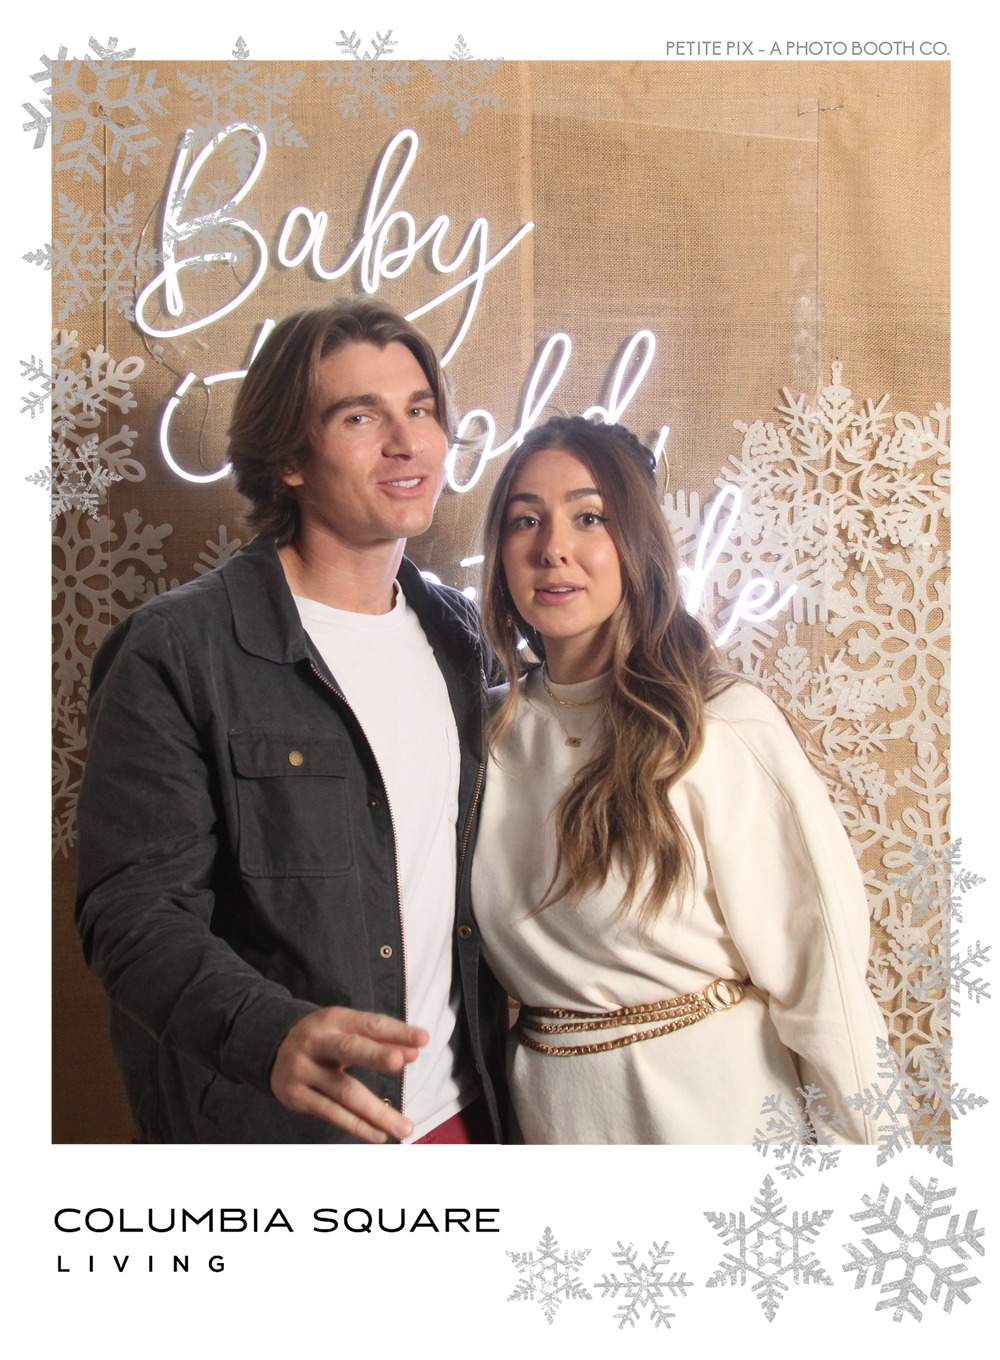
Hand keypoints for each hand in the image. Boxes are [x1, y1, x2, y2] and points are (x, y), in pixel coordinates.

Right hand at [270, 1007, 428, 1142]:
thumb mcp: (347, 1031)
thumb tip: (413, 1053)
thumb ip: (381, 1041)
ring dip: (377, 1112)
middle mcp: (316, 1042)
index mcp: (334, 1020)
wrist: (270, 1049)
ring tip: (405, 1127)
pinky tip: (379, 1135)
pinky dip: (357, 1126)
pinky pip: (331, 1113)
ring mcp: (304, 1070)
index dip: (397, 1032)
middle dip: (375, 1055)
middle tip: (399, 1062)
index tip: (422, 1040)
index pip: (370, 1024)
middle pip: (349, 1049)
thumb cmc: (323, 1040)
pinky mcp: (297, 1096)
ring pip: (345, 1092)